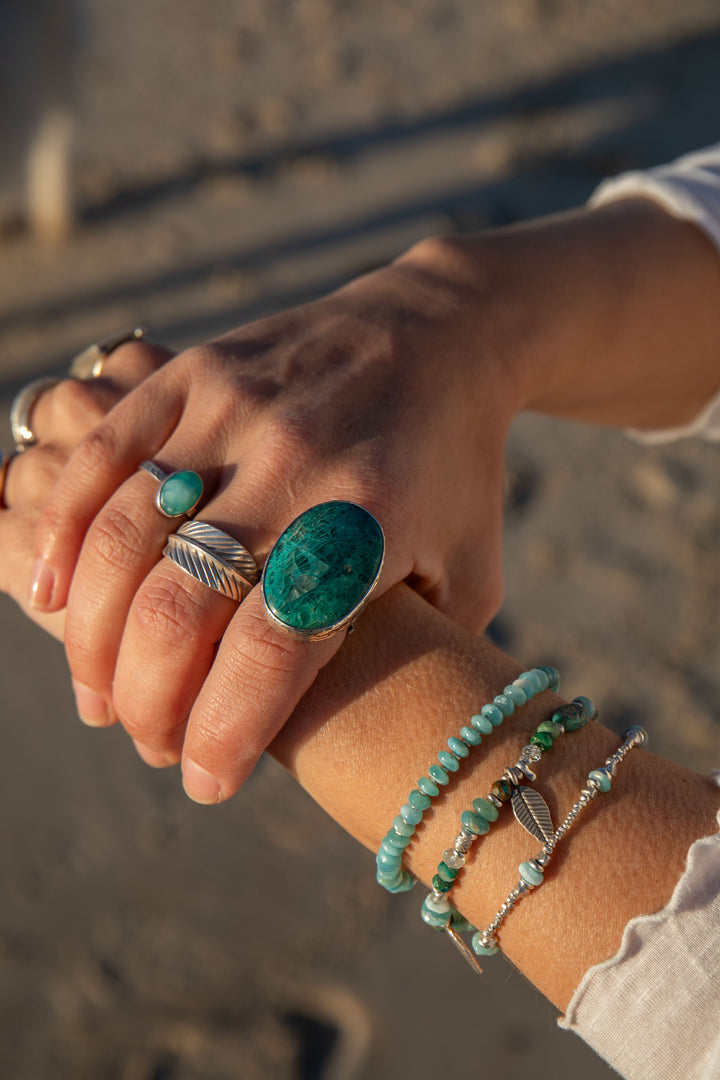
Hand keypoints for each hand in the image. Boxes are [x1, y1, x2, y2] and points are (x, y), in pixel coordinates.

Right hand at [28, 241, 517, 801]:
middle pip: (181, 610)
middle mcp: (292, 469)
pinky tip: (49, 593)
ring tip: (99, 696)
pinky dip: (65, 531)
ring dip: (93, 638)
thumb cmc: (454, 468)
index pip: (272, 654)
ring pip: (125, 542)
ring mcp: (232, 415)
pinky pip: (104, 458)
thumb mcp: (472, 572)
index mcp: (365, 528)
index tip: (204, 781)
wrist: (440, 331)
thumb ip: (423, 656)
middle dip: (149, 703)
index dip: (225, 733)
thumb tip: (366, 736)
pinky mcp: (193, 375)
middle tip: (152, 744)